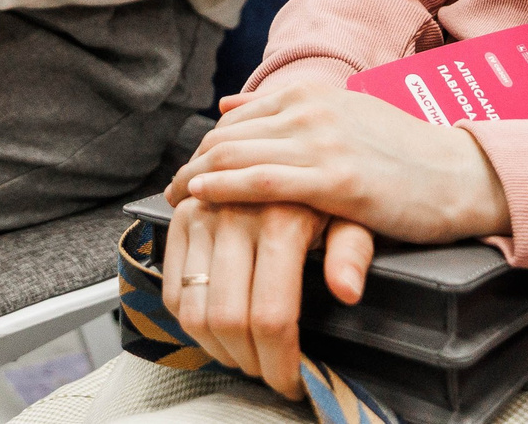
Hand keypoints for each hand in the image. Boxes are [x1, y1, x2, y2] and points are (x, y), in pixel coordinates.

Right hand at [161, 197, 372, 399]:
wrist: (295, 147)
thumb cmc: (329, 191)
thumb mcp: (355, 216)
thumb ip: (352, 253)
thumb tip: (347, 291)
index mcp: (282, 219)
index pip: (272, 315)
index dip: (279, 362)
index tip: (291, 382)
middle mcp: (236, 214)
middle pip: (230, 319)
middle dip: (250, 362)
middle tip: (269, 373)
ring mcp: (203, 215)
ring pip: (194, 311)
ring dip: (217, 349)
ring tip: (244, 355)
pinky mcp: (182, 218)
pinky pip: (172, 288)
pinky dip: (190, 322)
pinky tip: (218, 329)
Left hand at [169, 82, 511, 246]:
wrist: (464, 175)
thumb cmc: (407, 156)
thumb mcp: (343, 118)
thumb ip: (284, 112)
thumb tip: (227, 103)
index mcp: (313, 94)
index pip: (235, 119)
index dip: (205, 148)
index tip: (187, 174)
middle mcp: (311, 109)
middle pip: (227, 136)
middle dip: (192, 165)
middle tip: (170, 193)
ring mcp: (322, 142)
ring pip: (235, 155)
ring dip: (196, 180)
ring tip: (176, 202)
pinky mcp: (335, 179)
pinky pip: (261, 181)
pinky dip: (223, 189)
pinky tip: (201, 200)